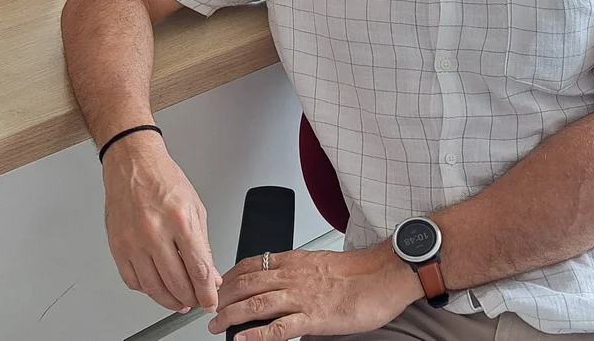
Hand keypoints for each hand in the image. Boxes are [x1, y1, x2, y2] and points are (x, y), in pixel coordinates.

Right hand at [102, 131, 220, 313]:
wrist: (132, 164)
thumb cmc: (164, 180)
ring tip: (179, 300)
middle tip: (196, 301)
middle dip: (191, 299)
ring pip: (153, 287)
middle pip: (176, 283)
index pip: (197, 269)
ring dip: (170, 300)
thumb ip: (203, 246)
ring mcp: (133, 241)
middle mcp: (154, 232)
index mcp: (179, 220)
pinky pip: (133, 281)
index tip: (210, 302)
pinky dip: (147, 290)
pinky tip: (157, 286)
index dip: (206, 293)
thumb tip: (210, 276)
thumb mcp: (195, 208)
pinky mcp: (117, 246)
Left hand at [208, 245, 421, 340]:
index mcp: (294, 261)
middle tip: (209, 308)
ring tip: (216, 325)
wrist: (385, 275)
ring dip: (231, 316)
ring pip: (255, 304)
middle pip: (246, 284)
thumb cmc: (360, 272)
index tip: (218, 285)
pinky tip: (242, 339)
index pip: (251, 264)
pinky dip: (256, 334)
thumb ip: (299, 270)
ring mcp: (301, 297)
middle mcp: (292, 276)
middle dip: (223, 297)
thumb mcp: (321, 263)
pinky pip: (278, 328)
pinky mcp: (313, 318)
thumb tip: (285, 279)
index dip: (230, 276)